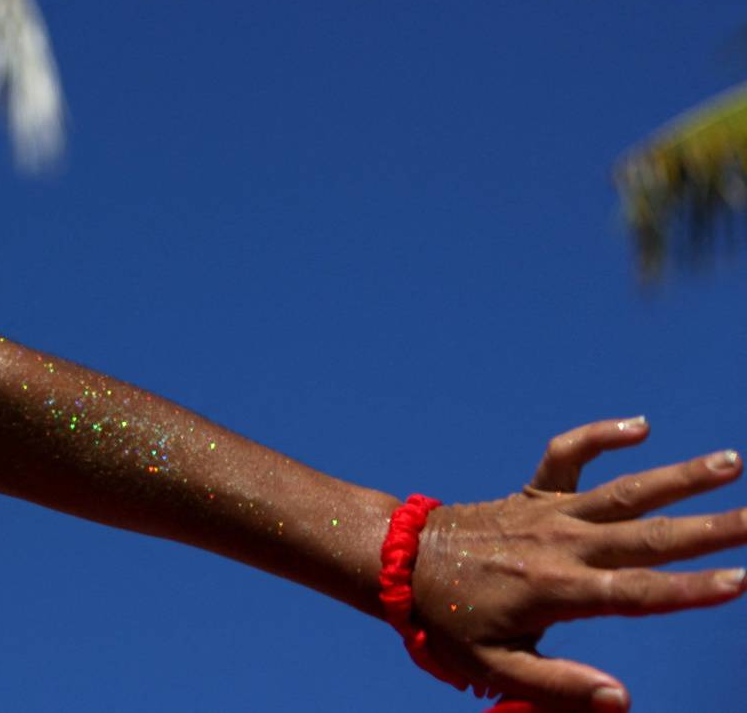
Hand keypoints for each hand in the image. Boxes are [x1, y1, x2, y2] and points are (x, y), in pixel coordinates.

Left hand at [409, 418, 746, 710]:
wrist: (395, 562)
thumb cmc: (447, 620)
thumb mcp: (494, 667)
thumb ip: (559, 685)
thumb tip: (622, 700)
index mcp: (558, 591)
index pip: (640, 592)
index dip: (693, 590)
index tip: (741, 580)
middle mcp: (561, 545)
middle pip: (650, 537)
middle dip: (711, 529)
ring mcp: (548, 514)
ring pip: (625, 491)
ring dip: (680, 476)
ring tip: (731, 461)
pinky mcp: (532, 495)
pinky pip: (568, 456)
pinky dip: (599, 435)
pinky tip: (640, 424)